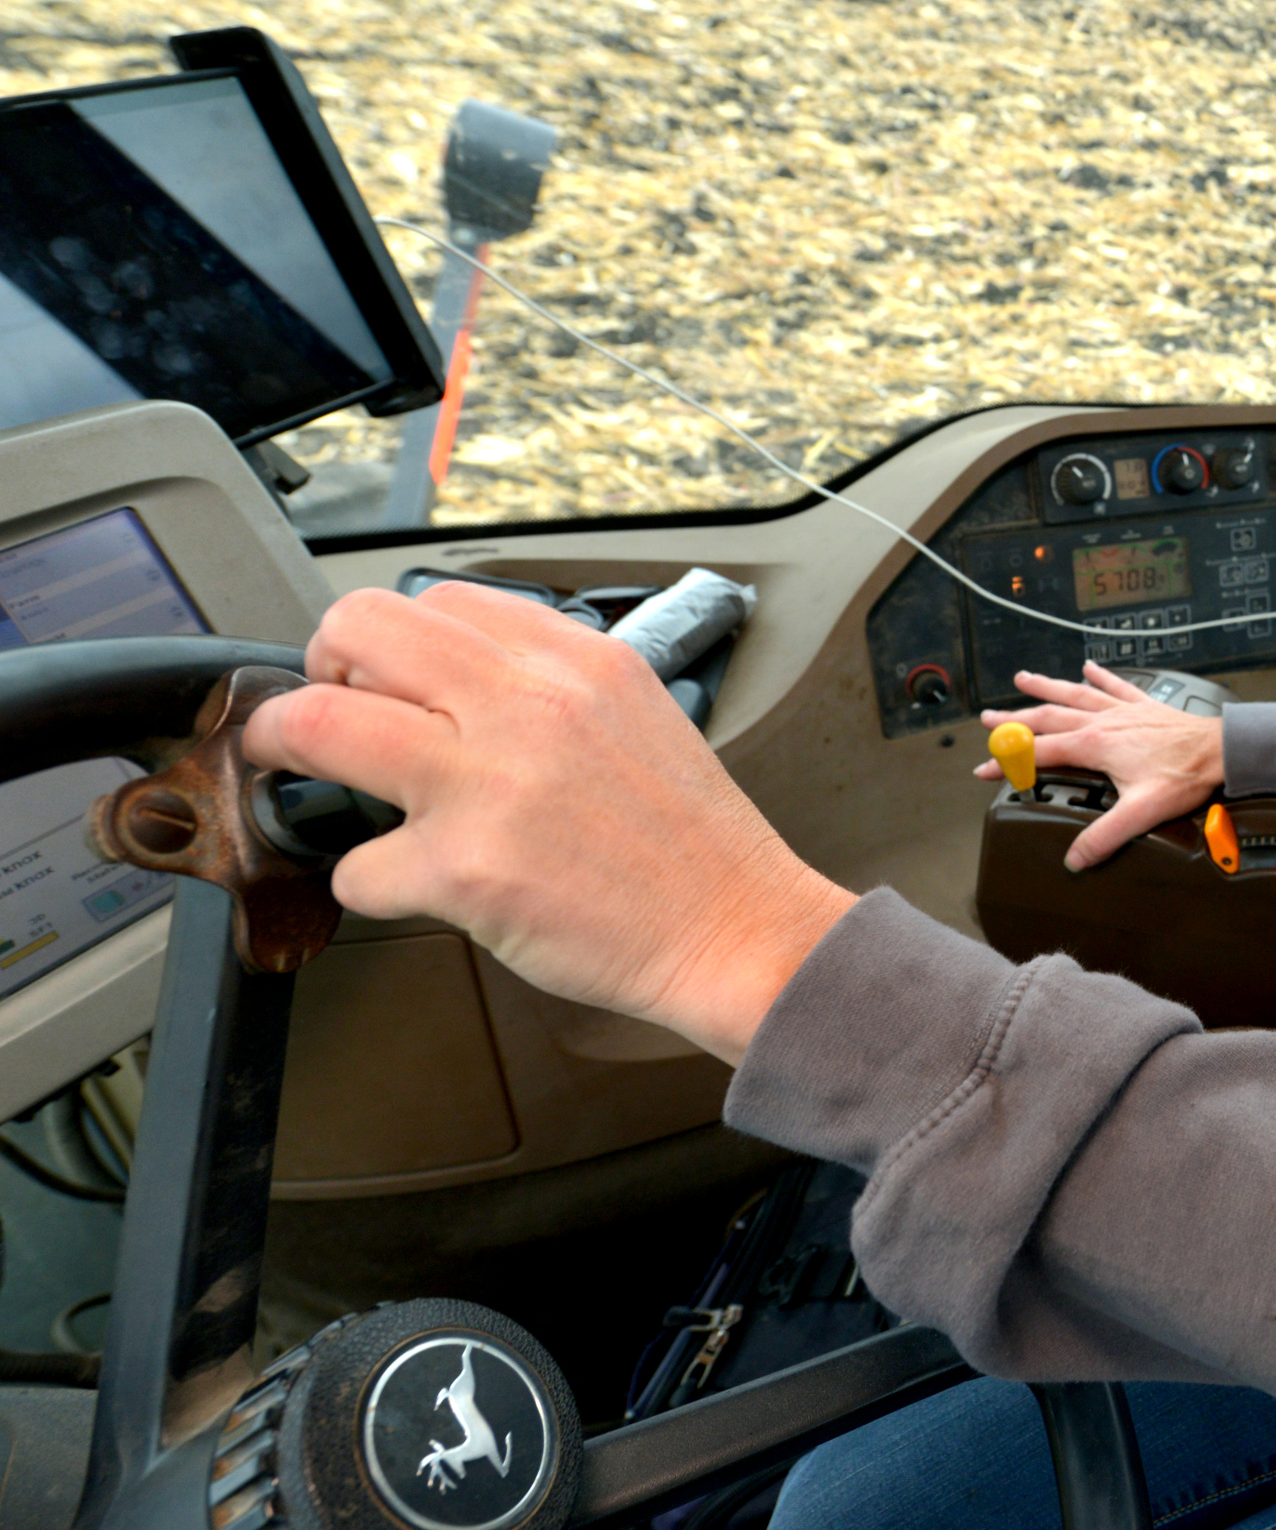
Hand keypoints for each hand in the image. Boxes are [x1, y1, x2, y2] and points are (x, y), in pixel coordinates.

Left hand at [241, 584, 856, 1062]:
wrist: (737, 927)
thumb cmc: (690, 841)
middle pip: (359, 630)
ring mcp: (488, 784)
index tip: (383, 678)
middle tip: (321, 714)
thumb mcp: (634, 713)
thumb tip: (443, 680)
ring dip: (284, 745)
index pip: (439, 602)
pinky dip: (371, 881)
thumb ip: (547, 683)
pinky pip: (357, 866)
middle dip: (317, 670)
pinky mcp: (463, 869)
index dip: (392, 642)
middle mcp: (528, 704)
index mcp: (574, 660)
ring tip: (292, 768)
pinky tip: (413, 885)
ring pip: (319, 725)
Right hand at [982, 662, 1223, 870]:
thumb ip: (1105, 836)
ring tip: (1023, 678)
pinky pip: (1116, 686)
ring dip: (1047, 687)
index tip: (984, 768)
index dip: (1008, 761)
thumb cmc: (1185, 776)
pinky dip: (1100, 676)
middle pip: (1048, 717)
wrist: (1220, 750)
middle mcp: (1104, 722)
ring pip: (1075, 694)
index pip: (1039, 752)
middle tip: (988, 719)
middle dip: (1014, 719)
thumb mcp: (1141, 812)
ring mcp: (1123, 710)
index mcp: (1096, 745)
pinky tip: (1090, 666)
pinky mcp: (1144, 706)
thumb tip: (1076, 858)